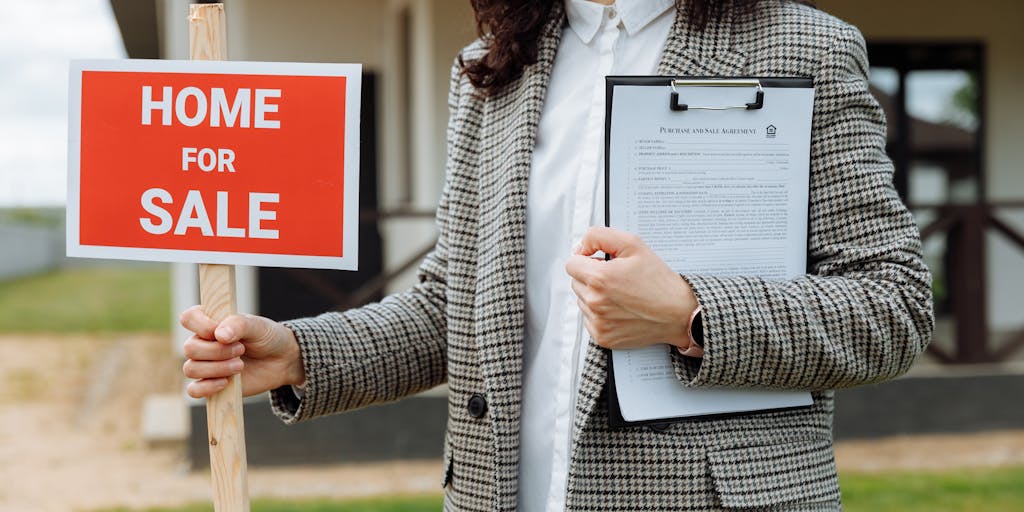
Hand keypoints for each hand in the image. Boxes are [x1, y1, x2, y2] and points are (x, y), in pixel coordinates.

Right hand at [180, 306, 304, 397]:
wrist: (281, 360)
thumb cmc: (267, 337)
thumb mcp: (258, 326)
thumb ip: (239, 325)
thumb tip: (219, 335)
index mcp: (210, 321)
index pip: (188, 318)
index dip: (202, 326)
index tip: (222, 332)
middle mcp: (203, 342)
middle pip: (189, 348)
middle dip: (217, 351)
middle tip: (241, 349)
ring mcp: (205, 364)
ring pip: (191, 369)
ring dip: (217, 368)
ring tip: (240, 365)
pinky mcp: (210, 384)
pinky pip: (193, 390)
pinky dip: (207, 388)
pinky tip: (225, 383)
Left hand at [565, 227, 698, 349]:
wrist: (679, 313)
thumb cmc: (659, 280)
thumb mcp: (633, 244)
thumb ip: (600, 236)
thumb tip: (581, 246)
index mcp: (599, 278)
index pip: (571, 263)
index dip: (587, 259)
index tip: (601, 262)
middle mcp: (595, 302)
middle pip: (575, 282)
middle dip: (591, 277)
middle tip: (617, 278)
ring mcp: (598, 322)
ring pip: (582, 301)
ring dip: (595, 295)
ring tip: (621, 294)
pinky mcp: (602, 337)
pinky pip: (589, 319)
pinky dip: (600, 313)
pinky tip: (620, 309)